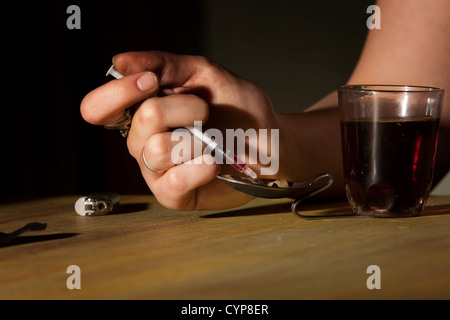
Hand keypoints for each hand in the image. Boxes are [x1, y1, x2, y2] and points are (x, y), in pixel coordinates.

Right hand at [81, 51, 282, 209]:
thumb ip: (162, 65)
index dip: (118, 93)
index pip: (98, 108)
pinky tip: (213, 163)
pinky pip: (173, 182)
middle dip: (184, 108)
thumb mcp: (203, 74)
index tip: (150, 82)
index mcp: (143, 110)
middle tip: (204, 111)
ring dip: (198, 139)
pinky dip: (199, 168)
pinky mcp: (173, 194)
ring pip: (159, 150)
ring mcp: (156, 170)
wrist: (268, 140)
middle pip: (142, 121)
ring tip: (213, 141)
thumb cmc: (236, 108)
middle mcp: (142, 141)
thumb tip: (119, 62)